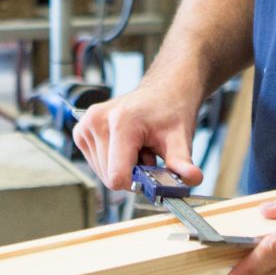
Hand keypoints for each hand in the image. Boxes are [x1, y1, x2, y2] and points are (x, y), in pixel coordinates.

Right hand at [72, 76, 204, 191]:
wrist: (163, 92)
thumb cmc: (170, 112)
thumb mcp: (180, 138)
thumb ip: (182, 162)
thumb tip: (194, 178)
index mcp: (121, 122)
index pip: (117, 176)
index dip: (137, 182)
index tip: (152, 168)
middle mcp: (98, 121)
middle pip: (109, 177)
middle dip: (131, 173)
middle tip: (148, 153)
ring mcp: (86, 126)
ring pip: (101, 173)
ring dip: (122, 167)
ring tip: (137, 146)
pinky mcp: (81, 131)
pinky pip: (95, 164)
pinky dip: (112, 161)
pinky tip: (125, 145)